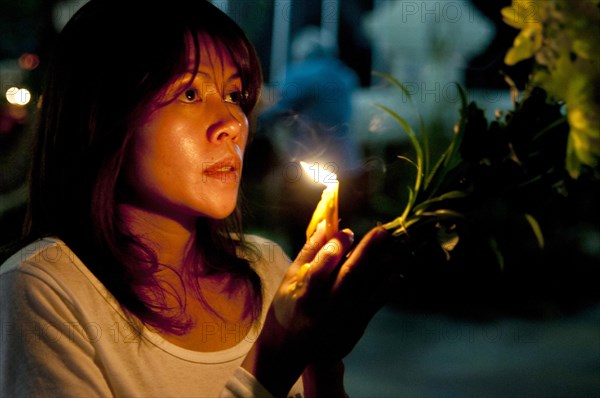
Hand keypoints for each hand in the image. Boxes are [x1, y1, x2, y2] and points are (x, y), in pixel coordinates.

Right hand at [243, 223, 397, 396]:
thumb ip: (309, 252)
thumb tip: (324, 225)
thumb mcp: (289, 279)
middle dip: (366, 251)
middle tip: (382, 231)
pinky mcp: (354, 326)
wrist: (290, 348)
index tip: (349, 232)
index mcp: (305, 291)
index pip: (321, 266)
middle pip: (348, 274)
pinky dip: (386, 288)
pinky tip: (395, 274)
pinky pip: (374, 304)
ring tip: (394, 249)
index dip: (336, 247)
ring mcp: (342, 316)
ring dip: (381, 267)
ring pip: (365, 288)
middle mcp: (325, 304)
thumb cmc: (288, 306)